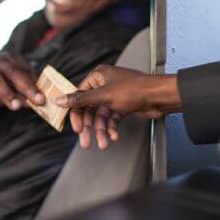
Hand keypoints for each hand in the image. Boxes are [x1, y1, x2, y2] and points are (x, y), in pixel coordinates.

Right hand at [0, 52, 44, 116]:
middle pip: (12, 72)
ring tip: (16, 106)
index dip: (35, 84)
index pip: (25, 71)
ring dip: (5, 92)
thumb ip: (27, 89)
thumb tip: (41, 100)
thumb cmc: (1, 83)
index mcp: (10, 59)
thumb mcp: (14, 84)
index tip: (44, 98)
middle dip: (26, 87)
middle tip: (37, 101)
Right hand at [54, 64, 180, 149]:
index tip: (76, 128)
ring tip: (104, 143)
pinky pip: (112, 118)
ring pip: (101, 117)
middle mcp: (104, 85)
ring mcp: (114, 96)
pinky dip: (112, 128)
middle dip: (90, 127)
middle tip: (86, 142)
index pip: (79, 97)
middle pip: (90, 109)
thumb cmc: (135, 90)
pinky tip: (114, 136)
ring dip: (102, 131)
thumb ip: (80, 100)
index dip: (76, 114)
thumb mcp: (103, 96)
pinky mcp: (122, 106)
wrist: (160, 97)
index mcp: (98, 77)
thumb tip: (59, 100)